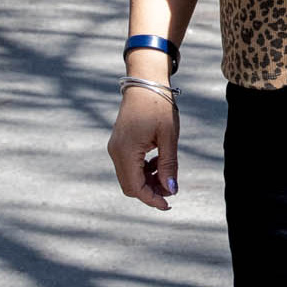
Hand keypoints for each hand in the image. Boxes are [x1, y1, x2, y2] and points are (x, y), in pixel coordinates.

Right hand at [108, 84, 181, 209]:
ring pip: (129, 177)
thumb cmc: (158, 106)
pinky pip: (128, 166)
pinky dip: (143, 170)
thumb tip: (171, 190)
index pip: (135, 187)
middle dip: (150, 192)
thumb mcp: (168, 137)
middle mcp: (116, 152)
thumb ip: (168, 165)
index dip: (152, 199)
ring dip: (147, 181)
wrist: (145, 82)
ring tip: (167, 173)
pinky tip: (158, 162)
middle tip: (171, 190)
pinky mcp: (119, 144)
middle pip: (130, 185)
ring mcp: (115, 148)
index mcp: (126, 151)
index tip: (168, 204)